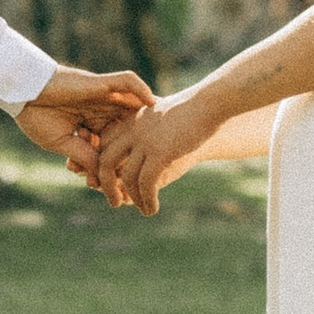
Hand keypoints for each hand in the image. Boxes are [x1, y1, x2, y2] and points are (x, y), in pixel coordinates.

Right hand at [13, 63, 156, 162]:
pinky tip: (154, 101)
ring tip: (168, 127)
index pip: (117, 144)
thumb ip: (85, 157)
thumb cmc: (37, 117)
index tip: (132, 179)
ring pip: (134, 104)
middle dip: (143, 142)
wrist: (22, 94)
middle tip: (160, 155)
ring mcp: (102, 96)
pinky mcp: (100, 83)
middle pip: (131, 126)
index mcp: (92, 126)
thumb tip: (104, 176)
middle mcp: (101, 111)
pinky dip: (141, 89)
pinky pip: (127, 81)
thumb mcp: (64, 144)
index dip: (124, 161)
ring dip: (149, 116)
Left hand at [94, 96, 208, 215]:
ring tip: (145, 209)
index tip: (114, 182)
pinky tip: (153, 208)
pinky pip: (146, 183)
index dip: (104, 166)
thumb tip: (143, 156)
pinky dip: (148, 199)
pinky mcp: (161, 152)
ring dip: (135, 198)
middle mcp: (133, 130)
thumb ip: (148, 133)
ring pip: (128, 177)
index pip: (104, 145)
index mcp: (131, 121)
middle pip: (106, 161)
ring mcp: (145, 141)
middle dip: (108, 186)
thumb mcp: (161, 119)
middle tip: (116, 202)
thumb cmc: (190, 113)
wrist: (209, 104)